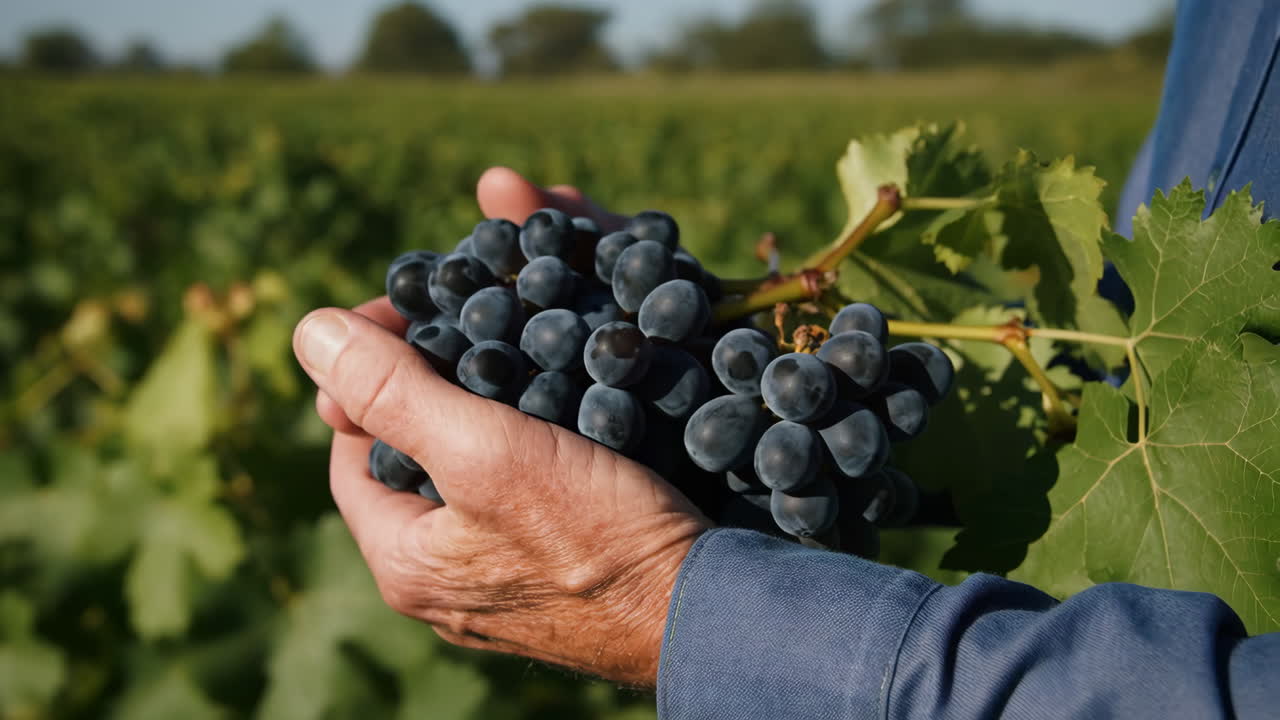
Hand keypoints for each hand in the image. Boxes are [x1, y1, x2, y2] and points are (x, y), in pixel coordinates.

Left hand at [294, 168, 709, 686]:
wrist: (707, 611)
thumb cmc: (596, 536)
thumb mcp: (486, 453)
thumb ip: (393, 393)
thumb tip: (309, 330)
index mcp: (403, 559)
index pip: (350, 443)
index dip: (366, 367)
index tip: (412, 308)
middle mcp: (441, 581)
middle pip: (412, 455)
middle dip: (432, 378)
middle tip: (471, 319)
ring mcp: (500, 582)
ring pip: (468, 471)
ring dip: (483, 402)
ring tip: (516, 344)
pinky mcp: (555, 574)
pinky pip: (519, 492)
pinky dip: (527, 439)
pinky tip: (562, 399)